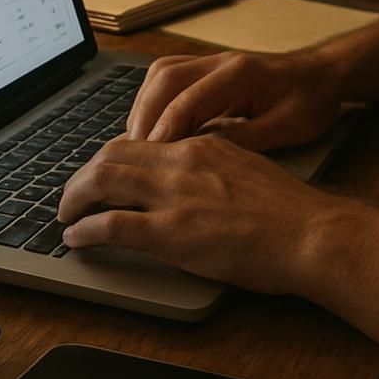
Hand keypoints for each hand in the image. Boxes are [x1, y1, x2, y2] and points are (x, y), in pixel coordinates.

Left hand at [55, 135, 349, 294]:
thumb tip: (193, 178)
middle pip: (112, 153)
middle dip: (83, 174)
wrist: (312, 232)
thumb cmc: (291, 211)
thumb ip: (215, 165)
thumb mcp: (248, 168)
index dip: (110, 158)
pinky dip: (85, 229)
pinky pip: (111, 224)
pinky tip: (76, 238)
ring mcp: (175, 195)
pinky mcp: (173, 232)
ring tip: (65, 214)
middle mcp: (182, 160)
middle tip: (73, 194)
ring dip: (74, 196)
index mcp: (201, 144)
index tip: (101, 175)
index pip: (139, 139)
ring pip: (102, 180)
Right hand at [126, 50, 345, 149]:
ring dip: (144, 107)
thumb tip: (200, 156)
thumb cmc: (312, 101)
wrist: (324, 74)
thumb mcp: (288, 128)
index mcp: (241, 74)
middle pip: (165, 78)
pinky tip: (152, 128)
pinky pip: (168, 77)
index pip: (189, 97)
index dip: (165, 127)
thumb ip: (245, 139)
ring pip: (161, 74)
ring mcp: (213, 61)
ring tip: (137, 144)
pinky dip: (153, 101)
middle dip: (144, 116)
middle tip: (132, 154)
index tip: (149, 156)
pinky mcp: (209, 69)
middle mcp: (221, 61)